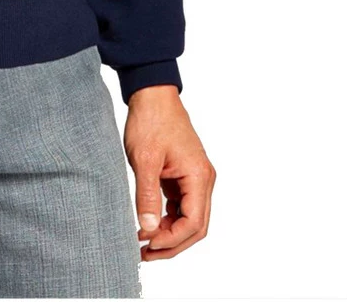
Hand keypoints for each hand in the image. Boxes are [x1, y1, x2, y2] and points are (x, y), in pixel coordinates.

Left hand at [122, 85, 214, 260]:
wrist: (152, 94)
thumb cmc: (150, 120)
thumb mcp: (144, 159)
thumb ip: (148, 196)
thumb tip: (148, 230)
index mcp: (199, 176)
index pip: (193, 222)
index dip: (172, 240)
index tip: (148, 246)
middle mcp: (203, 179)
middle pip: (195, 226)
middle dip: (172, 243)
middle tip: (145, 253)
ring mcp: (195, 177)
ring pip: (189, 218)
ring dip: (169, 233)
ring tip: (143, 243)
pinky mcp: (184, 175)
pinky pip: (181, 205)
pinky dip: (168, 218)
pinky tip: (149, 224)